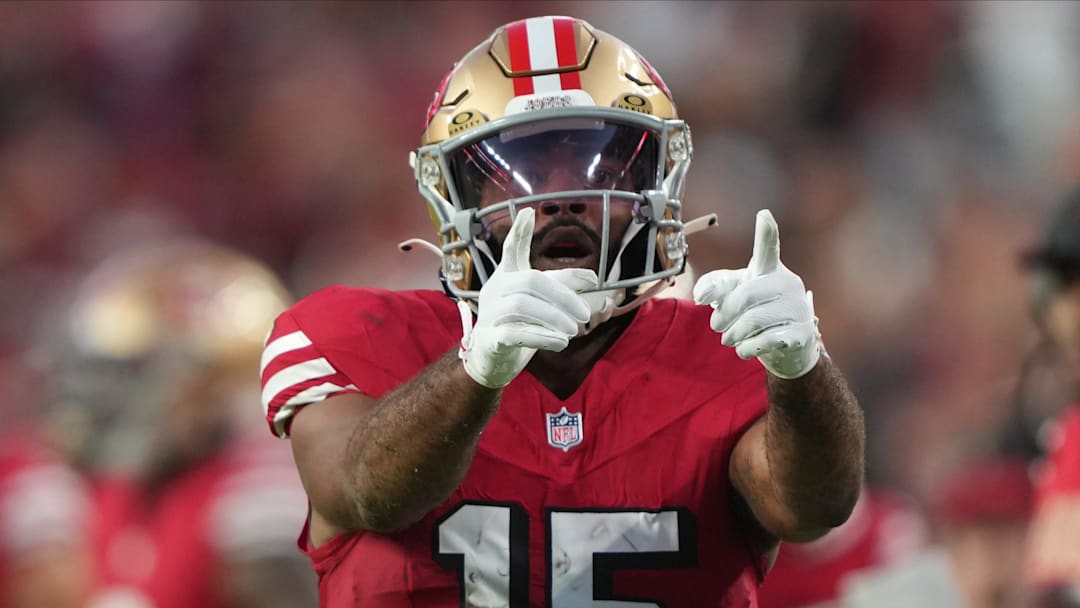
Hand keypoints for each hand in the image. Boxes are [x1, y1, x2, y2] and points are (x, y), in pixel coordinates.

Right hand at [458, 208, 593, 388]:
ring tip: (574, 331)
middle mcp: (495, 291)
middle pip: (530, 281)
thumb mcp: (538, 303)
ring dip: (554, 317)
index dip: (519, 232)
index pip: (511, 251)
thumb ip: (559, 287)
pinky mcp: (490, 339)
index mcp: (507, 278)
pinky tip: (561, 343)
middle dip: (563, 296)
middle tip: (585, 314)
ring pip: (522, 306)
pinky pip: (514, 333)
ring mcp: (490, 314)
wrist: (490, 359)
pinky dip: (542, 337)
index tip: (529, 211)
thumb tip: (593, 277)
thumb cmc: (517, 325)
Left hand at [692, 209, 821, 378]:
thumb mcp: (732, 296)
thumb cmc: (754, 313)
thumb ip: (714, 287)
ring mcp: (798, 308)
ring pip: (754, 320)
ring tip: (728, 339)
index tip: (764, 215)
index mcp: (769, 270)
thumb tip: (700, 296)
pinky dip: (747, 348)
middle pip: (745, 296)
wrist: (786, 348)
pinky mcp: (803, 333)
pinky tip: (744, 350)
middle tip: (716, 327)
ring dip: (733, 335)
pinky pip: (766, 340)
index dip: (765, 232)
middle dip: (724, 315)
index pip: (768, 248)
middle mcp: (788, 283)